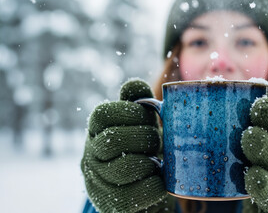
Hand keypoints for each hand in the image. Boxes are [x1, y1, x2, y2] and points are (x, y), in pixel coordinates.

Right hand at [81, 79, 173, 212]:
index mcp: (96, 131)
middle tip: (157, 141)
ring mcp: (97, 182)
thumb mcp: (140, 123)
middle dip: (145, 137)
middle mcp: (90, 156)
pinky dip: (154, 185)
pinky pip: (135, 193)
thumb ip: (136, 103)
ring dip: (149, 162)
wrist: (143, 190)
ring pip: (124, 167)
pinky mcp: (111, 205)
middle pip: (114, 140)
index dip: (130, 112)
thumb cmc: (142, 148)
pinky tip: (158, 179)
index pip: (103, 113)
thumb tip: (134, 85)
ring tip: (157, 161)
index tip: (148, 117)